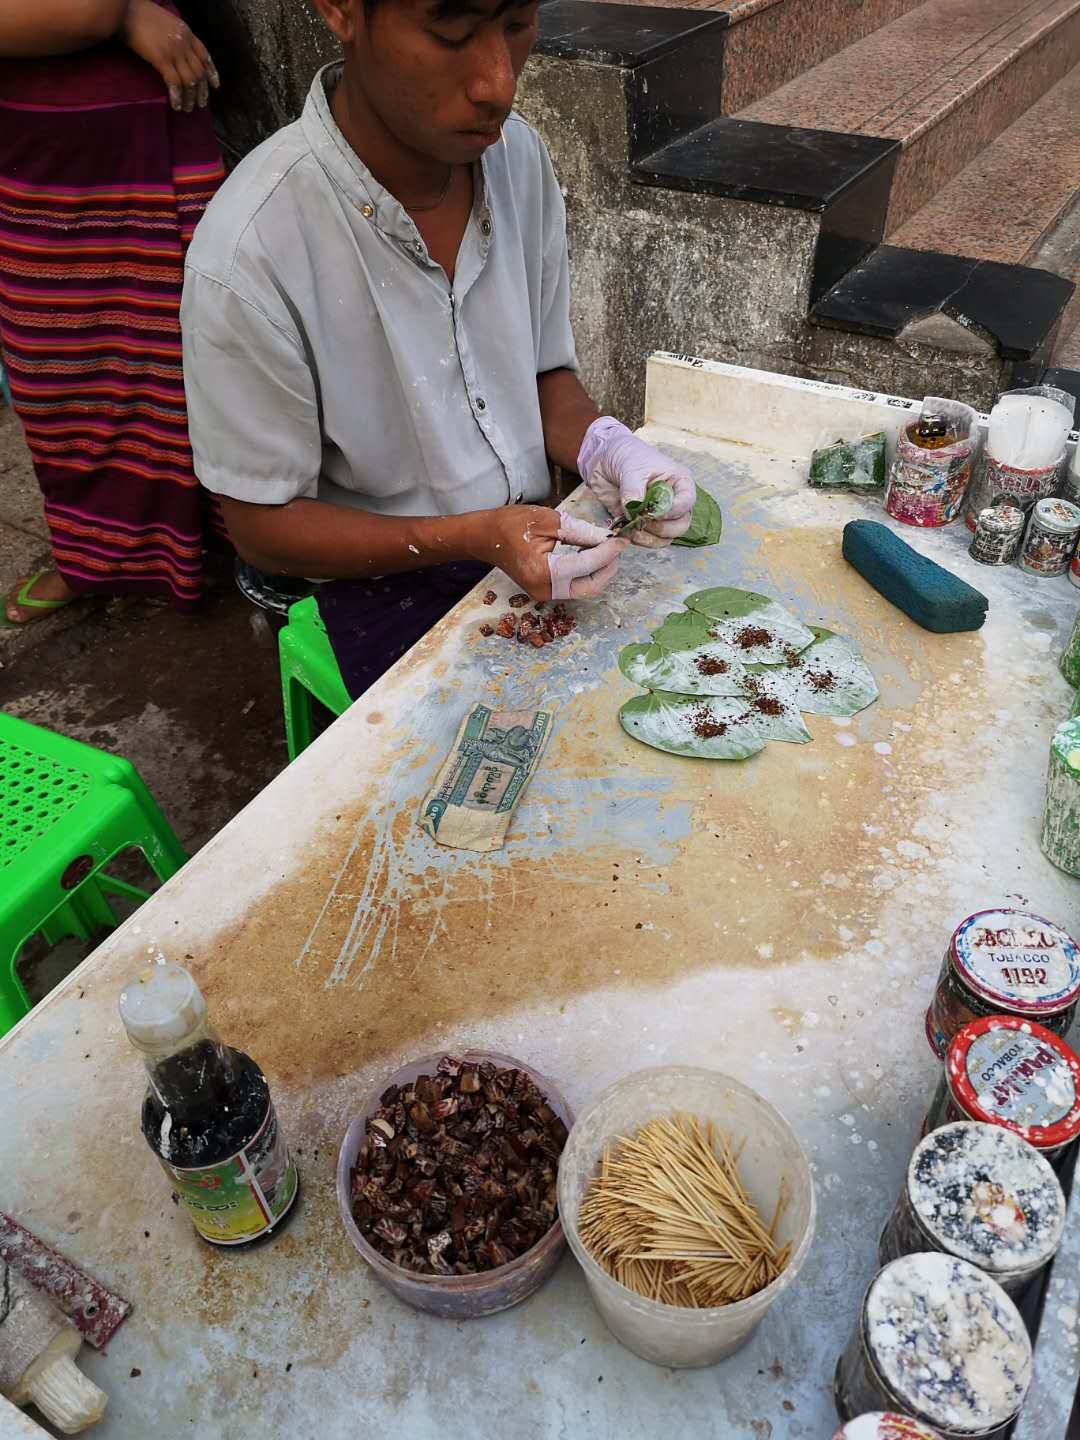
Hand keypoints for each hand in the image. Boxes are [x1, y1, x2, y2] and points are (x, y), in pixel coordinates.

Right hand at [121, 0, 218, 111]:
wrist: (125, 7)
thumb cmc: (140, 13)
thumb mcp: (166, 22)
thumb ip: (176, 36)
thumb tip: (177, 54)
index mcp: (187, 32)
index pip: (205, 55)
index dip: (211, 73)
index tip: (215, 86)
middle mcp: (184, 43)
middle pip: (199, 72)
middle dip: (202, 91)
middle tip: (201, 104)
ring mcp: (174, 51)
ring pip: (190, 80)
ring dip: (191, 97)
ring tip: (188, 108)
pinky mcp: (161, 58)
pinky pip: (174, 82)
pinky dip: (177, 96)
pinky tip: (176, 105)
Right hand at [470, 506, 627, 600]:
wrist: (486, 537)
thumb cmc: (512, 524)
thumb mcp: (549, 521)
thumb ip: (580, 532)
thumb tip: (608, 539)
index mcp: (541, 571)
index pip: (585, 565)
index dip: (608, 552)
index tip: (623, 540)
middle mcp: (544, 589)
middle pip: (590, 586)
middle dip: (608, 567)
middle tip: (616, 546)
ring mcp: (544, 594)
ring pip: (585, 588)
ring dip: (599, 570)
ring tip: (603, 547)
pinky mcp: (546, 592)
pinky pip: (575, 586)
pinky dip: (587, 572)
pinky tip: (590, 553)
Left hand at [578, 417, 694, 547]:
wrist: (605, 460)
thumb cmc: (626, 456)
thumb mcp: (632, 468)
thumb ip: (634, 490)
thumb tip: (635, 511)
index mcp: (680, 483)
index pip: (687, 503)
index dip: (673, 511)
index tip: (653, 511)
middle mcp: (674, 502)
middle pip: (680, 526)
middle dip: (661, 528)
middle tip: (641, 520)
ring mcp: (659, 516)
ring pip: (665, 538)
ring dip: (648, 537)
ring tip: (630, 525)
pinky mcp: (643, 525)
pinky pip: (647, 541)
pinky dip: (636, 539)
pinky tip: (624, 529)